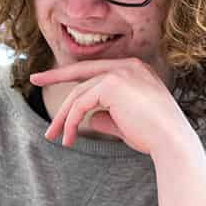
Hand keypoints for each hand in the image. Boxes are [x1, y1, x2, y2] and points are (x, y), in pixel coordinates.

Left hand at [30, 60, 194, 156]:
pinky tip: (69, 137)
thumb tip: (88, 119)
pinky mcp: (112, 84)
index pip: (95, 69)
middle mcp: (128, 65)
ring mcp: (120, 72)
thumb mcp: (125, 122)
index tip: (47, 73)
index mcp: (134, 69)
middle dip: (55, 77)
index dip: (70, 72)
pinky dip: (71, 121)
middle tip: (34, 79)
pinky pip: (81, 103)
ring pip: (79, 93)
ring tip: (55, 137)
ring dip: (63, 117)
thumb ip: (106, 116)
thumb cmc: (152, 135)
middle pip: (82, 73)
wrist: (171, 140)